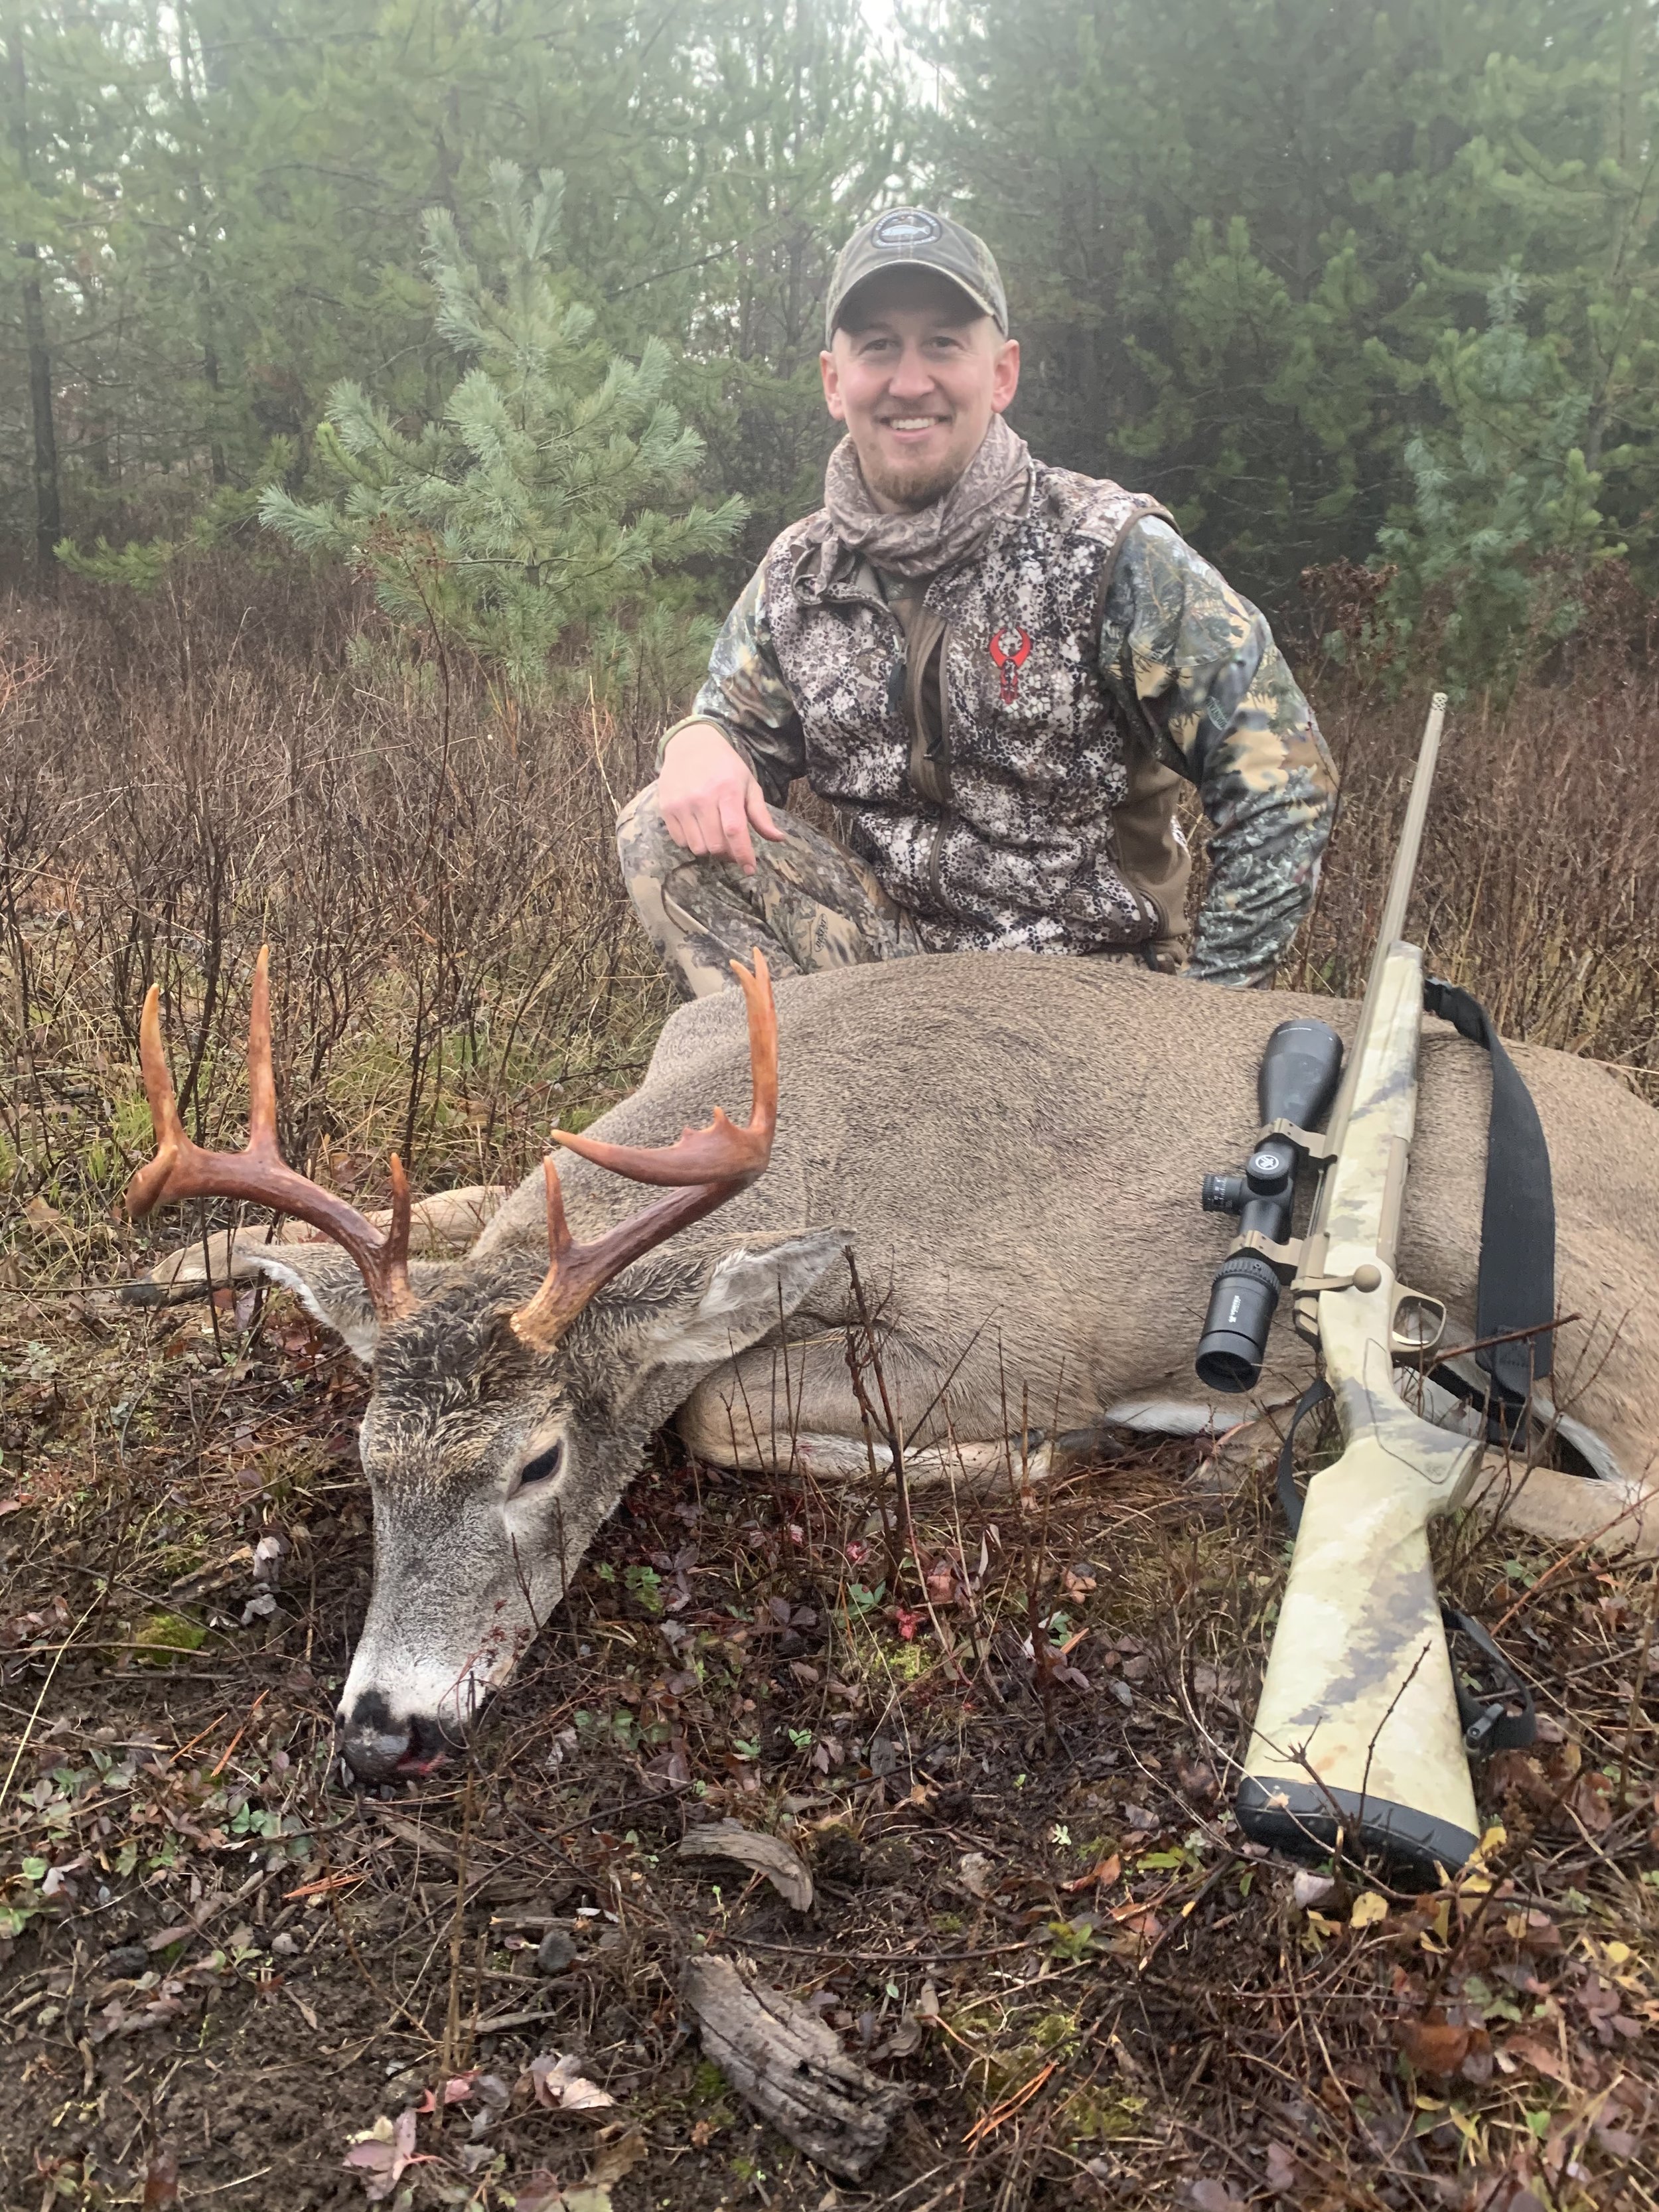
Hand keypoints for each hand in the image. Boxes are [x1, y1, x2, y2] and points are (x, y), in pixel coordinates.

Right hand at [658, 722, 784, 875]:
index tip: (750, 870)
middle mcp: (702, 798)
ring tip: (715, 835)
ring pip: (697, 848)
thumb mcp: (748, 785)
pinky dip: (692, 842)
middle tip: (733, 847)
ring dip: (710, 849)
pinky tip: (698, 829)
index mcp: (727, 791)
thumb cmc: (725, 767)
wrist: (690, 744)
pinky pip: (680, 841)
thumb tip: (778, 838)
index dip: (743, 855)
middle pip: (716, 845)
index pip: (734, 831)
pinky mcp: (666, 808)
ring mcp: (681, 804)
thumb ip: (760, 814)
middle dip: (728, 854)